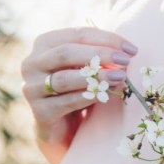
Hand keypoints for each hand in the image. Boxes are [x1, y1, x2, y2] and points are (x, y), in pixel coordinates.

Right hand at [20, 27, 137, 163]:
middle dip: (99, 55)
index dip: (106, 39)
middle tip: (125, 62)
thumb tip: (126, 52)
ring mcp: (32, 88)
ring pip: (65, 78)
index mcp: (45, 44)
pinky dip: (88, 97)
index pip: (77, 34)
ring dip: (96, 77)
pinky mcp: (40, 112)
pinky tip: (106, 95)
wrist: (59, 129)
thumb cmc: (75, 91)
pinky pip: (67, 102)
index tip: (131, 49)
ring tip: (120, 78)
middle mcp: (32, 63)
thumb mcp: (84, 69)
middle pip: (66, 53)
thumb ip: (97, 57)